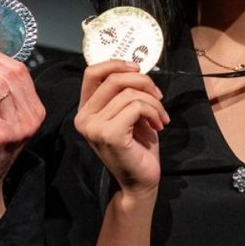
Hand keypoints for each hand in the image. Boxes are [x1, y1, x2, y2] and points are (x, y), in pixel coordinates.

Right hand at [74, 60, 168, 196]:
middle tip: (159, 97)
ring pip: (129, 94)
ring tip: (160, 117)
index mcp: (85, 109)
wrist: (140, 182)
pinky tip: (158, 125)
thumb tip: (135, 69)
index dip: (116, 64)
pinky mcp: (110, 134)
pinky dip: (153, 112)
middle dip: (143, 82)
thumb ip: (123, 93)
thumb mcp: (127, 113)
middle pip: (114, 79)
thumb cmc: (137, 147)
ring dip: (153, 102)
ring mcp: (94, 126)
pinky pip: (136, 107)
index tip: (137, 69)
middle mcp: (84, 117)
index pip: (92, 73)